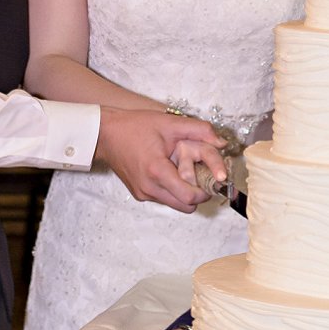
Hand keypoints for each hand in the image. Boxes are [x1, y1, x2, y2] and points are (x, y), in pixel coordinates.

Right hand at [94, 108, 223, 211]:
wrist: (106, 134)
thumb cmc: (136, 126)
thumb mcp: (171, 123)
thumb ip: (200, 130)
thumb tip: (222, 142)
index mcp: (157, 171)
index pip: (189, 197)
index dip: (207, 191)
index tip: (213, 179)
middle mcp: (149, 188)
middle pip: (185, 206)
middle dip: (199, 194)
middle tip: (202, 175)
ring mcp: (143, 193)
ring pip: (175, 204)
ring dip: (185, 193)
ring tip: (185, 171)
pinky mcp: (139, 194)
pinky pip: (164, 199)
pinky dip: (173, 190)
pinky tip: (171, 172)